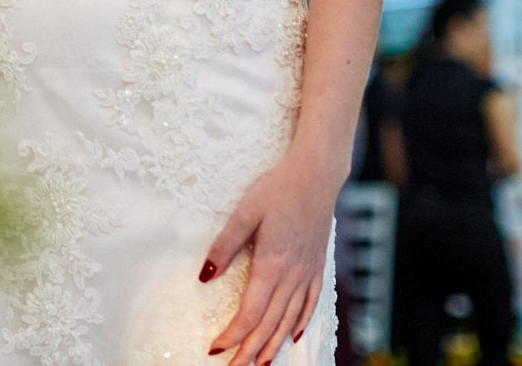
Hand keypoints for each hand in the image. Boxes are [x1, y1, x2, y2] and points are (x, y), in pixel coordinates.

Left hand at [202, 150, 339, 363]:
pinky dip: (300, 324)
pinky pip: (310, 303)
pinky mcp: (317, 266)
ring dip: (274, 344)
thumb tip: (204, 276)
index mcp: (272, 264)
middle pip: (270, 324)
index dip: (233, 335)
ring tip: (260, 364)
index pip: (250, 313)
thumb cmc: (277, 188)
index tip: (215, 349)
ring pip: (290, 319)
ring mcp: (308, 272)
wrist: (316, 175)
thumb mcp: (244, 212)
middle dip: (250, 350)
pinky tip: (292, 336)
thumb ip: (224, 246)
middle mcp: (292, 275)